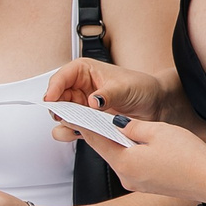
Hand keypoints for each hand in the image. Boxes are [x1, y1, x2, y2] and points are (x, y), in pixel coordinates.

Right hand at [40, 58, 169, 121]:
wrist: (155, 105)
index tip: (50, 100)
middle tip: (66, 117)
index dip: (53, 88)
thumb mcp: (125, 88)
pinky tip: (83, 133)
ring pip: (62, 116)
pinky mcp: (88, 122)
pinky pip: (72, 129)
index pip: (61, 78)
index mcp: (85, 71)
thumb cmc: (141, 88)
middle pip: (57, 99)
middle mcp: (80, 88)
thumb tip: (92, 101)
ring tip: (76, 126)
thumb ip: (107, 94)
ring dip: (65, 123)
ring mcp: (83, 106)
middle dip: (58, 109)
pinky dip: (73, 133)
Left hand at [62, 121, 205, 202]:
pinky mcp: (148, 186)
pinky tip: (134, 143)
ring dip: (116, 143)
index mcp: (124, 163)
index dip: (84, 125)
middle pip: (106, 150)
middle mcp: (126, 177)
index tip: (72, 114)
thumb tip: (116, 124)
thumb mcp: (158, 131)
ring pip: (120, 158)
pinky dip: (129, 153)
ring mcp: (137, 184)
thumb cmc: (188, 156)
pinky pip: (132, 166)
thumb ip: (131, 127)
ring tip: (112, 126)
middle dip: (99, 133)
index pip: (96, 140)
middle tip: (89, 116)